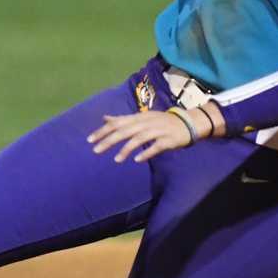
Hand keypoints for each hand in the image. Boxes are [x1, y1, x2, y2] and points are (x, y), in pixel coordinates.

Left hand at [88, 108, 202, 163]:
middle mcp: (146, 122)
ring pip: (139, 138)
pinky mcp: (168, 140)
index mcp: (139, 117)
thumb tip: (104, 118)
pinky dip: (147, 152)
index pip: (118, 123)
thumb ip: (123, 119)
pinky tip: (137, 160)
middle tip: (96, 151)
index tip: (90, 140)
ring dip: (126, 149)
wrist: (188, 123)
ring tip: (116, 160)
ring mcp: (158, 131)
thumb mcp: (141, 118)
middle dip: (109, 140)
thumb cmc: (161, 122)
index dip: (103, 131)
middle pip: (125, 130)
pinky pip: (156, 146)